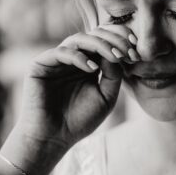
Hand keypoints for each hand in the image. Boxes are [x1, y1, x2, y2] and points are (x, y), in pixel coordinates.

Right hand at [14, 23, 140, 156]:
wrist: (53, 138)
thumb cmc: (79, 121)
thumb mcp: (106, 97)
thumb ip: (113, 74)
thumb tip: (118, 51)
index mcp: (87, 64)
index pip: (104, 42)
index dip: (119, 41)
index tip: (135, 50)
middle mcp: (71, 59)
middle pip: (93, 36)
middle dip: (112, 40)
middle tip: (126, 51)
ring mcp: (55, 60)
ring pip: (78, 39)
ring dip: (99, 45)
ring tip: (114, 56)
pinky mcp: (40, 64)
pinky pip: (62, 52)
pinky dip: (79, 57)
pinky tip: (92, 69)